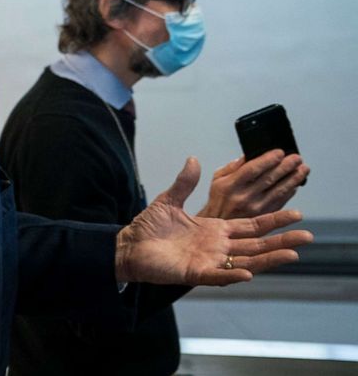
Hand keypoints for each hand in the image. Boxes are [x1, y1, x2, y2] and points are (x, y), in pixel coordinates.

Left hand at [115, 157, 312, 285]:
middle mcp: (217, 247)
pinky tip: (248, 273)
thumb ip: (184, 183)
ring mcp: (208, 261)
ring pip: (246, 262)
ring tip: (292, 255)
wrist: (128, 245)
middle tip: (308, 236)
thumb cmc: (148, 227)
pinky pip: (218, 276)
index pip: (251, 226)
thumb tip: (194, 159)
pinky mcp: (194, 273)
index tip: (297, 214)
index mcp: (214, 229)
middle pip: (256, 245)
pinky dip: (232, 275)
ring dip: (268, 260)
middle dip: (282, 240)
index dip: (273, 221)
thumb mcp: (168, 201)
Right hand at [199, 149, 309, 218]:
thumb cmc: (219, 202)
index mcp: (230, 186)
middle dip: (286, 167)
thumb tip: (249, 156)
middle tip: (297, 158)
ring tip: (303, 170)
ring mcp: (255, 209)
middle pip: (269, 179)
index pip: (252, 169)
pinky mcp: (264, 217)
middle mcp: (243, 197)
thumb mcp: (217, 181)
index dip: (268, 160)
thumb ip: (233, 167)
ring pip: (278, 191)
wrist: (219, 228)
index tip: (279, 152)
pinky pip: (281, 202)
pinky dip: (290, 192)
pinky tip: (295, 185)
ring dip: (293, 179)